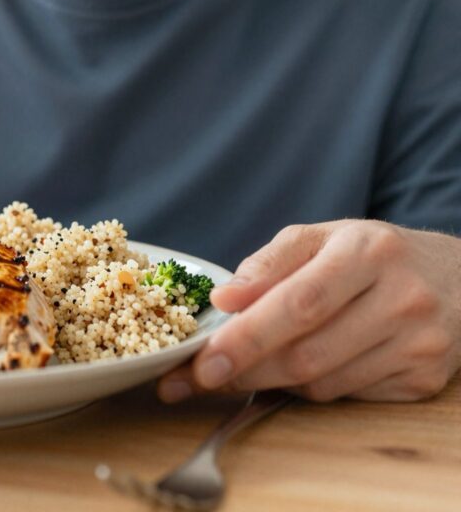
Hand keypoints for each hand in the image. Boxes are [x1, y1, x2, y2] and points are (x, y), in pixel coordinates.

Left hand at [157, 221, 460, 402]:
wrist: (457, 277)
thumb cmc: (370, 255)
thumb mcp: (320, 238)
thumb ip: (267, 264)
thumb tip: (223, 300)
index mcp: (367, 251)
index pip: (298, 303)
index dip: (246, 338)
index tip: (204, 362)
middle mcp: (401, 298)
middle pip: (307, 353)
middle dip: (245, 370)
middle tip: (199, 379)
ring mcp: (419, 344)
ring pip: (323, 384)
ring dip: (275, 380)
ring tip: (252, 364)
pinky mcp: (425, 380)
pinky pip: (347, 397)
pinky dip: (312, 388)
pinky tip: (303, 367)